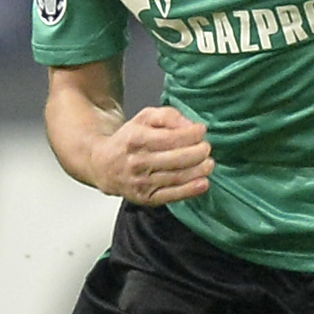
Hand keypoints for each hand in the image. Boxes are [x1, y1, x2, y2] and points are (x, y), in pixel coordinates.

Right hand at [90, 106, 214, 205]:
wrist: (104, 166)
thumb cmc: (129, 139)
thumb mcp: (144, 118)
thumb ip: (168, 116)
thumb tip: (190, 125)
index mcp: (136, 139)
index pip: (170, 138)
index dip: (191, 134)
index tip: (202, 130)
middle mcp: (137, 162)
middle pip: (176, 159)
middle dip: (198, 152)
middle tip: (207, 147)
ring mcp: (141, 182)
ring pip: (177, 177)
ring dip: (199, 170)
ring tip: (209, 163)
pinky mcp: (146, 198)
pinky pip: (172, 195)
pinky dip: (191, 190)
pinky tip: (203, 183)